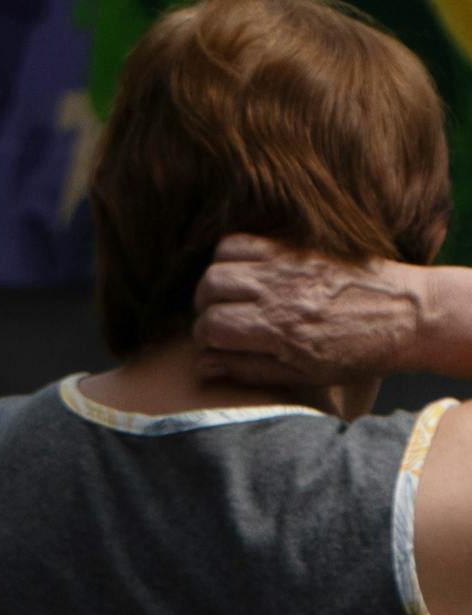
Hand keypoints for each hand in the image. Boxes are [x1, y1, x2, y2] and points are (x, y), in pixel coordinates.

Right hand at [194, 234, 427, 385]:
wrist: (412, 316)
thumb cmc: (360, 353)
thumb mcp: (305, 375)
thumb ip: (249, 369)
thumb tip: (202, 365)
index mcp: (280, 330)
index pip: (212, 325)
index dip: (205, 337)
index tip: (216, 343)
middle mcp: (280, 293)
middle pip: (209, 288)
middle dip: (205, 306)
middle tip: (220, 317)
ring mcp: (288, 264)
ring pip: (220, 260)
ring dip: (216, 279)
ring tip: (230, 294)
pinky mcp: (297, 245)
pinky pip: (244, 239)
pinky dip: (232, 253)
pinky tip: (246, 271)